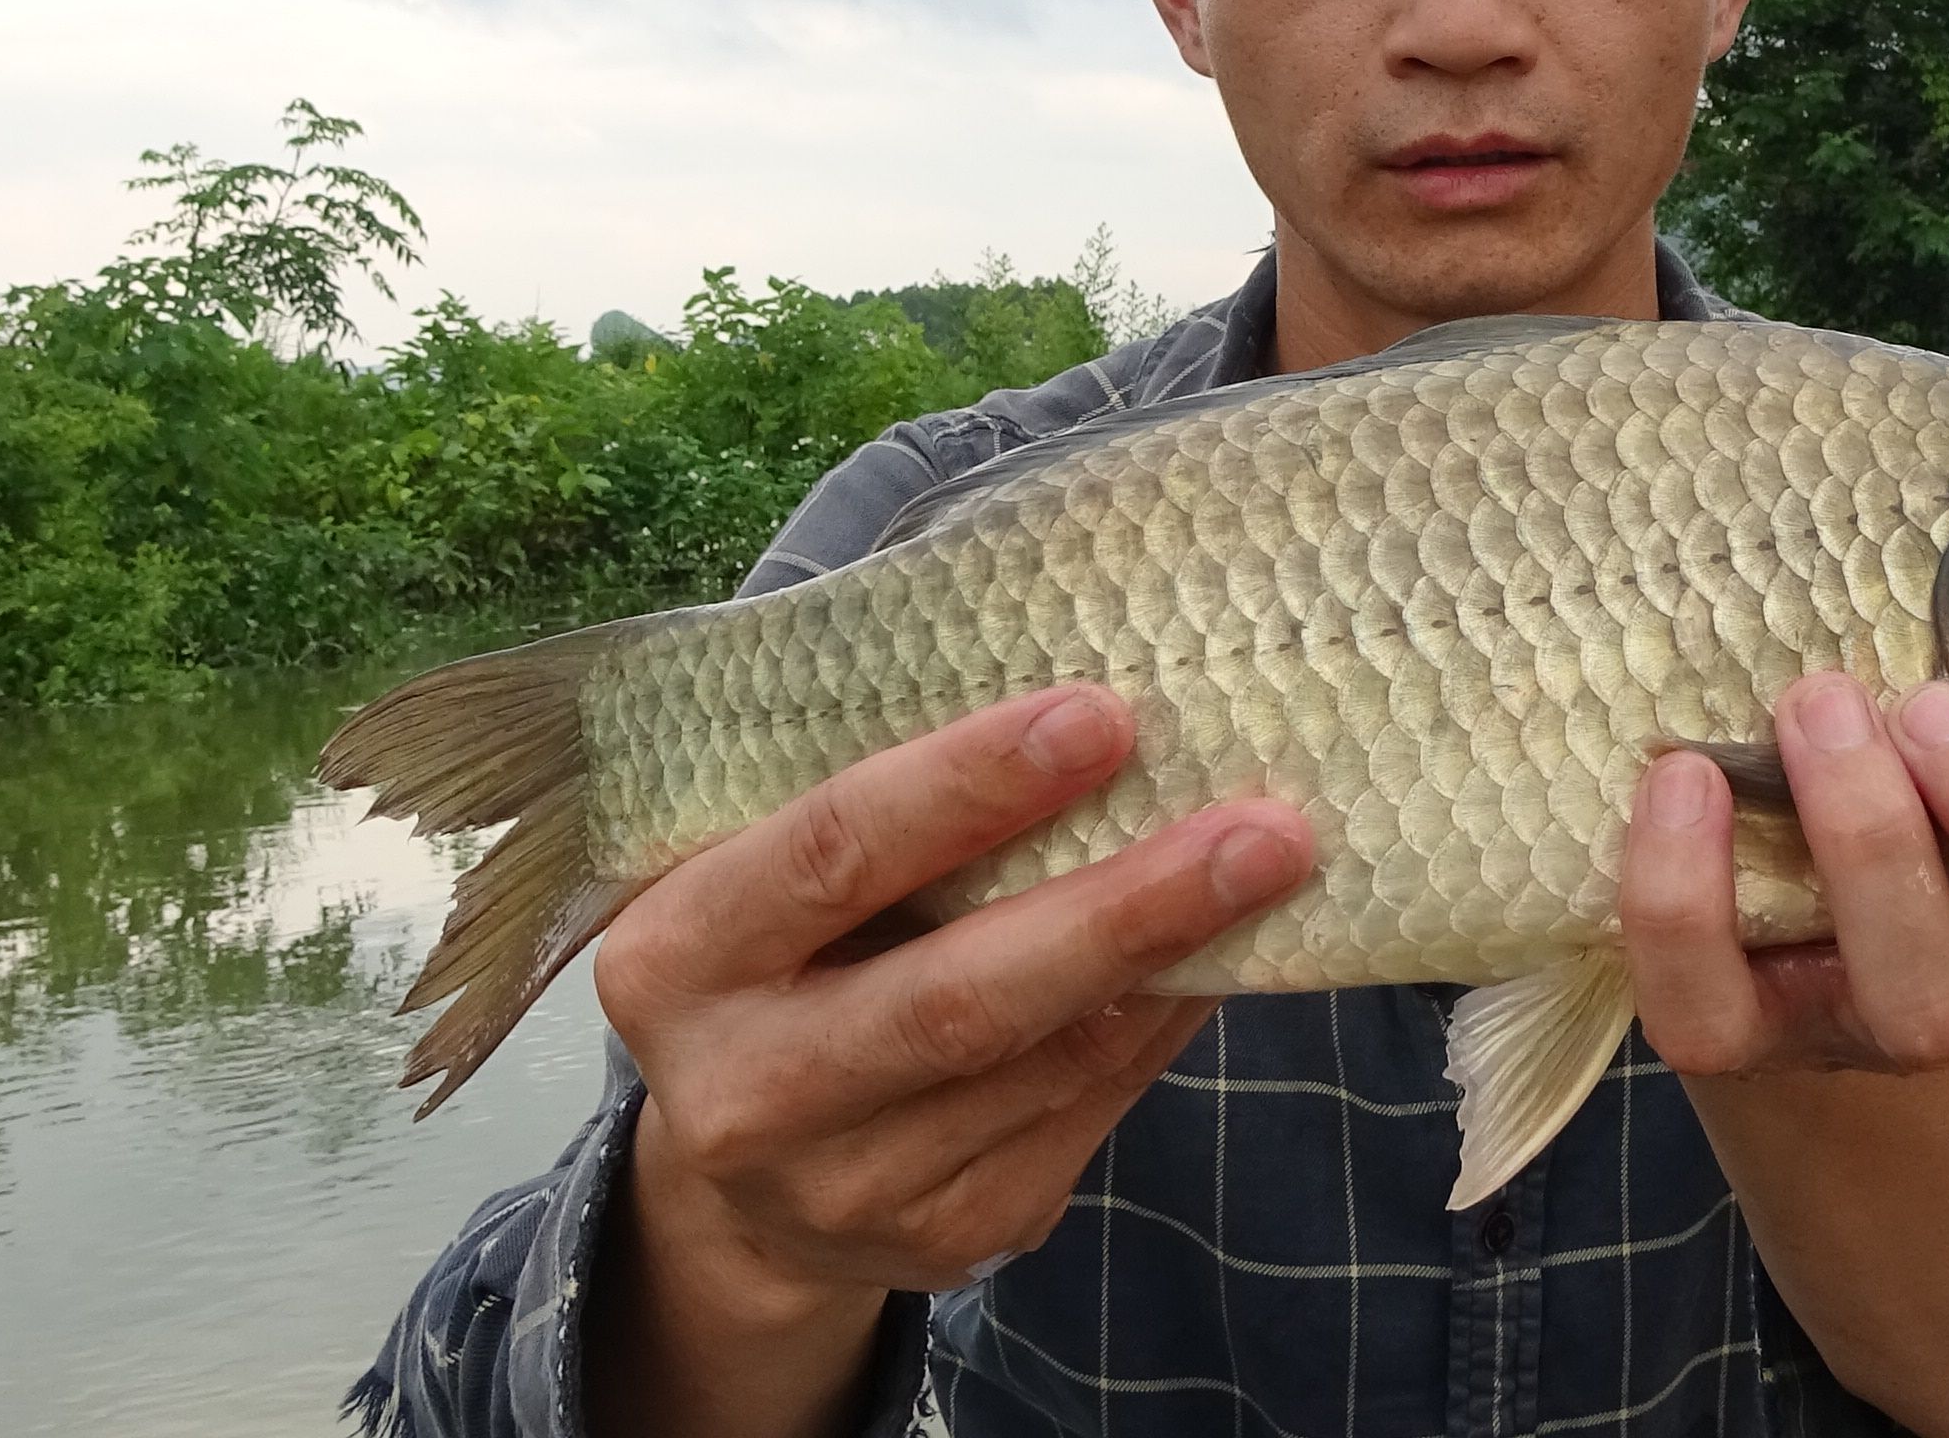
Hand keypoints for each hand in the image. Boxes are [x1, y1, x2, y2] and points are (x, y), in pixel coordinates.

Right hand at [587, 685, 1314, 1437]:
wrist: (743, 1182)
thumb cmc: (781, 957)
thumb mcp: (763, 874)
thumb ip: (873, 808)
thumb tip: (1092, 710)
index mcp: (676, 960)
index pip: (831, 853)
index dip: (966, 785)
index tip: (1101, 714)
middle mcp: (745, 1092)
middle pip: (957, 999)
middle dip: (1122, 907)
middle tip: (1259, 830)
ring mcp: (847, 1186)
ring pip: (1047, 1064)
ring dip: (1175, 963)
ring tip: (1272, 871)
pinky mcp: (947, 1239)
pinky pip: (1087, 1115)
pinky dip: (1162, 1026)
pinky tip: (1218, 956)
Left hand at [1622, 470, 1948, 1075]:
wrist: (1769, 865)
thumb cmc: (1942, 712)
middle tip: (1937, 699)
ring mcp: (1889, 1015)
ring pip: (1929, 1005)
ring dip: (1875, 845)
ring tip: (1817, 702)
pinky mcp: (1749, 1035)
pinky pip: (1718, 1016)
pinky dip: (1683, 899)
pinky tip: (1677, 775)